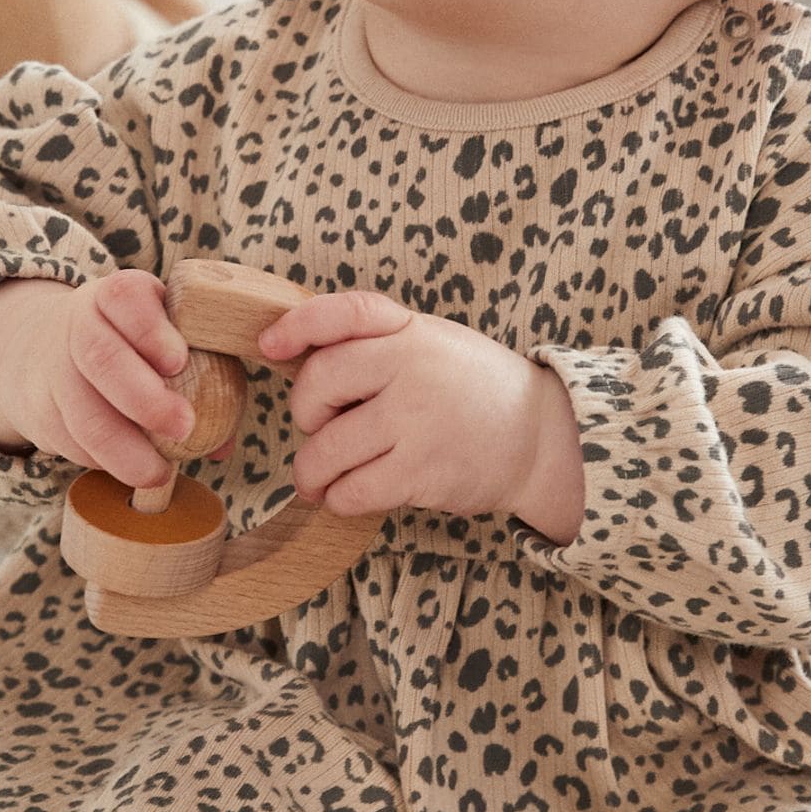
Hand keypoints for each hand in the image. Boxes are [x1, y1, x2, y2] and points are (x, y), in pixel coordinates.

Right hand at [0, 270, 237, 483]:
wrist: (46, 348)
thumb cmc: (134, 347)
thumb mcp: (167, 337)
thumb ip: (204, 374)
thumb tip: (224, 442)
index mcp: (118, 295)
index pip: (126, 298)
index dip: (150, 330)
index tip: (179, 362)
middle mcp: (78, 324)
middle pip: (101, 357)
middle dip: (144, 398)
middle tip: (185, 427)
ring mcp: (53, 368)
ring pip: (82, 413)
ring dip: (123, 450)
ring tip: (159, 473)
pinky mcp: (39, 411)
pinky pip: (70, 442)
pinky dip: (102, 462)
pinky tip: (128, 467)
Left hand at [254, 288, 561, 521]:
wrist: (541, 438)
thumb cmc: (474, 391)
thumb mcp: (434, 343)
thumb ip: (378, 343)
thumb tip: (296, 358)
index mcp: (412, 331)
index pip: (344, 313)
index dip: (298, 326)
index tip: (269, 346)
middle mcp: (412, 368)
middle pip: (317, 384)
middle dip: (305, 415)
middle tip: (319, 429)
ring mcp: (417, 420)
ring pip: (326, 450)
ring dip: (312, 472)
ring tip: (321, 478)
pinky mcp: (423, 472)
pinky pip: (351, 490)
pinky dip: (339, 498)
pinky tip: (349, 494)